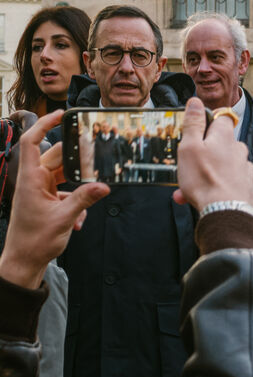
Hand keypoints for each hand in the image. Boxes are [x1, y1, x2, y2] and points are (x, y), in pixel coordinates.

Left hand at [0, 110, 109, 289]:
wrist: (24, 261)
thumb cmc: (35, 241)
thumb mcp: (63, 219)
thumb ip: (84, 200)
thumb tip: (104, 186)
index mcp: (30, 180)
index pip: (32, 142)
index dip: (44, 124)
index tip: (61, 114)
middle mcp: (33, 181)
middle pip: (56, 157)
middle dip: (76, 157)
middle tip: (97, 153)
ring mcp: (40, 191)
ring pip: (63, 174)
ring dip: (78, 183)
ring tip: (94, 188)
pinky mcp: (47, 200)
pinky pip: (65, 191)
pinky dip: (76, 200)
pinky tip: (82, 218)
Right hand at [172, 98, 252, 213]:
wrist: (226, 212)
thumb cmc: (205, 180)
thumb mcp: (190, 147)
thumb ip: (193, 124)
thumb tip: (196, 102)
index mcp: (225, 137)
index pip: (222, 118)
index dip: (208, 122)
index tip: (196, 132)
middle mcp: (239, 150)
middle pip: (220, 144)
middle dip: (202, 155)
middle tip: (186, 168)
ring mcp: (244, 168)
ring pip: (221, 166)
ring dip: (205, 175)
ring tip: (188, 190)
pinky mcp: (247, 186)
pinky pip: (228, 183)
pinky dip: (216, 188)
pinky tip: (203, 198)